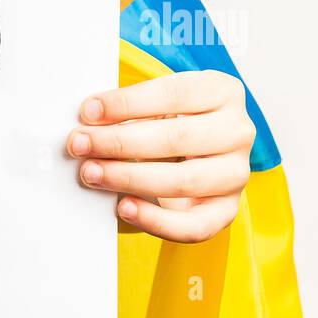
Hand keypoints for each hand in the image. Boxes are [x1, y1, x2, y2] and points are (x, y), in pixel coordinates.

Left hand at [66, 70, 254, 243]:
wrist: (194, 159)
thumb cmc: (168, 124)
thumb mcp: (155, 107)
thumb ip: (128, 111)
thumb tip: (85, 125)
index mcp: (222, 92)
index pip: (174, 93)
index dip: (127, 103)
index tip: (88, 112)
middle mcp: (237, 131)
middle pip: (176, 137)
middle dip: (119, 142)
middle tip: (79, 144)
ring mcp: (236, 173)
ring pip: (183, 181)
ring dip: (129, 178)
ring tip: (91, 173)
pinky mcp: (226, 210)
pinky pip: (194, 225)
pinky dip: (154, 220)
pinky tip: (123, 207)